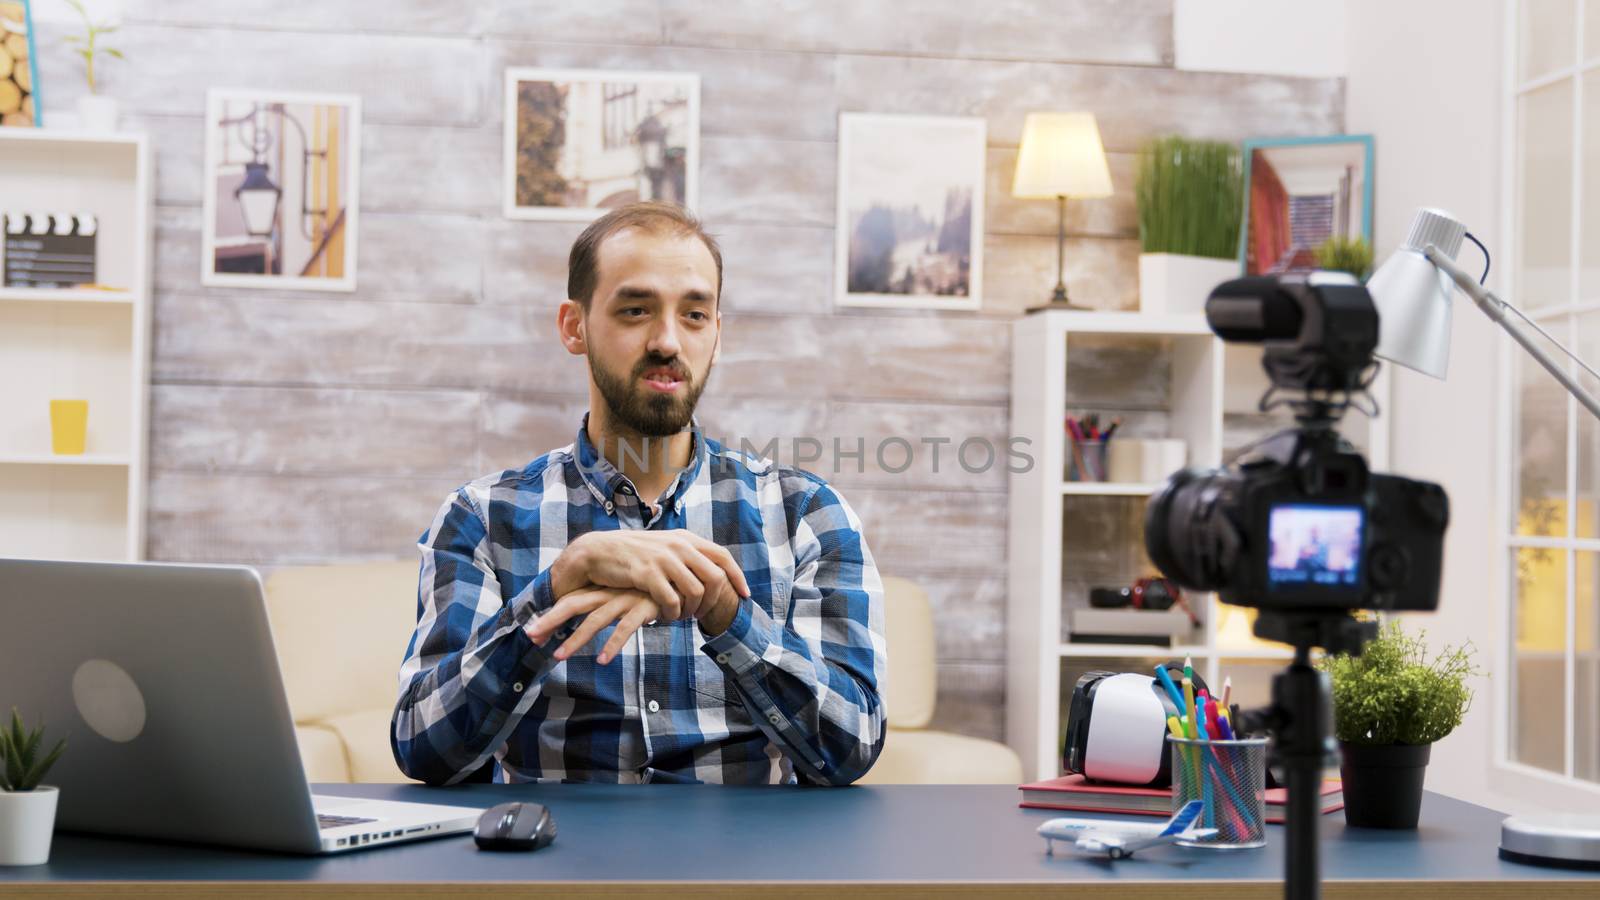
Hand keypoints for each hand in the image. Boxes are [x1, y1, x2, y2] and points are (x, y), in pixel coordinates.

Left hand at [525, 586, 659, 665]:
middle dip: (550, 621)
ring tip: (558, 657)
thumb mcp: (623, 598)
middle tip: (531, 636)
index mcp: (601, 590)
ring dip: (575, 639)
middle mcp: (609, 592)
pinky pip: (625, 628)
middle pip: (573, 604)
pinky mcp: (643, 608)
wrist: (682, 579)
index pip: (569, 602)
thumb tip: (586, 623)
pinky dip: (612, 644)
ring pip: (595, 619)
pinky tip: (602, 660)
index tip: (531, 634)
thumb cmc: (649, 592)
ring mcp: (625, 599)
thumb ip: (606, 608)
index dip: (549, 617)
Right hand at [552, 530, 750, 623]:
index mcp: (685, 538)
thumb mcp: (664, 546)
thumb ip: (687, 555)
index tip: (745, 595)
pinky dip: (671, 614)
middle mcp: (678, 546)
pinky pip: (671, 601)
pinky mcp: (647, 574)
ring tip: (680, 616)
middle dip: (713, 600)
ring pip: (695, 592)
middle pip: (714, 577)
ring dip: (691, 610)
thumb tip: (712, 572)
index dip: (737, 577)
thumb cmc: (633, 554)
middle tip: (701, 614)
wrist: (598, 552)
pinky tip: (664, 617)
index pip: (723, 556)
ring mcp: (663, 559)